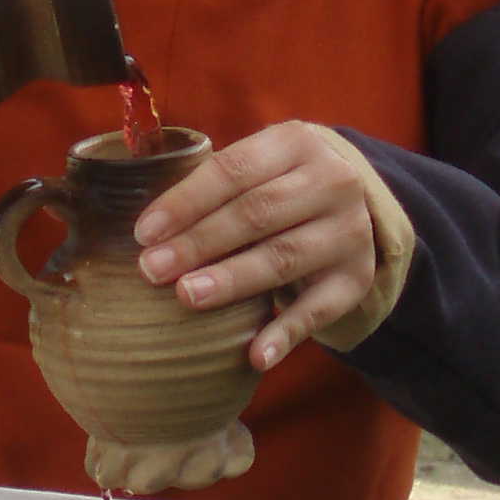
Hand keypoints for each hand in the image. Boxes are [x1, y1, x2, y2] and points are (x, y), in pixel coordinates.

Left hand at [132, 123, 376, 371]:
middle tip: (152, 270)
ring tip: (187, 297)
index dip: (186, 202)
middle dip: (199, 242)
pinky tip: (254, 356)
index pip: (234, 170)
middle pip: (257, 213)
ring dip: (232, 280)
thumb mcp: (257, 167)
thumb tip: (144, 231)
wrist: (351, 204)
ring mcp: (349, 231)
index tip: (144, 234)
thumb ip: (210, 185)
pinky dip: (285, 334)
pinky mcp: (356, 277)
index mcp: (297, 143)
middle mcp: (333, 182)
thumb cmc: (277, 185)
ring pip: (283, 257)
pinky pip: (317, 310)